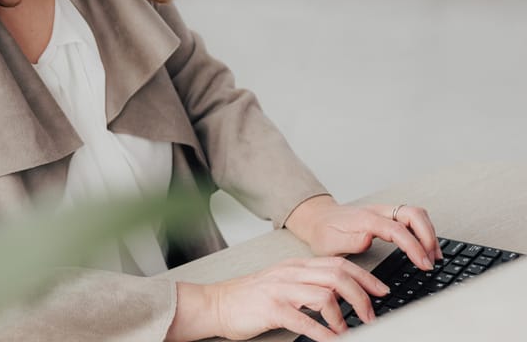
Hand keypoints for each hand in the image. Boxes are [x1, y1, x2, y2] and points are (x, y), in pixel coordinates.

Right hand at [166, 257, 389, 341]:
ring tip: (350, 330)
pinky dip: (323, 332)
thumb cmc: (249, 298)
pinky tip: (332, 340)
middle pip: (338, 275)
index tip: (382, 291)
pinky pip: (304, 319)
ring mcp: (281, 289)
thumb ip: (307, 284)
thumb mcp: (282, 283)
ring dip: (344, 315)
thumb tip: (340, 296)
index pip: (339, 264)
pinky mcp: (271, 308)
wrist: (216, 303)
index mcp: (295, 266)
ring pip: (325, 294)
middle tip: (371, 315)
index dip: (365, 277)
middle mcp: (291, 273)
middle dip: (362, 296)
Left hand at [284, 195, 442, 269]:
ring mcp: (383, 212)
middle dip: (428, 236)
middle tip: (431, 260)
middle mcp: (377, 211)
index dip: (414, 246)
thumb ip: (349, 241)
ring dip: (428, 233)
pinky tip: (425, 247)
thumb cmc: (322, 233)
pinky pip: (411, 218)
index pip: (397, 229)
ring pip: (415, 214)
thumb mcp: (329, 242)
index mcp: (365, 219)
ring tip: (433, 256)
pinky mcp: (386, 216)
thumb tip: (369, 239)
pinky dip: (422, 231)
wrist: (316, 219)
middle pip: (413, 214)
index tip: (423, 264)